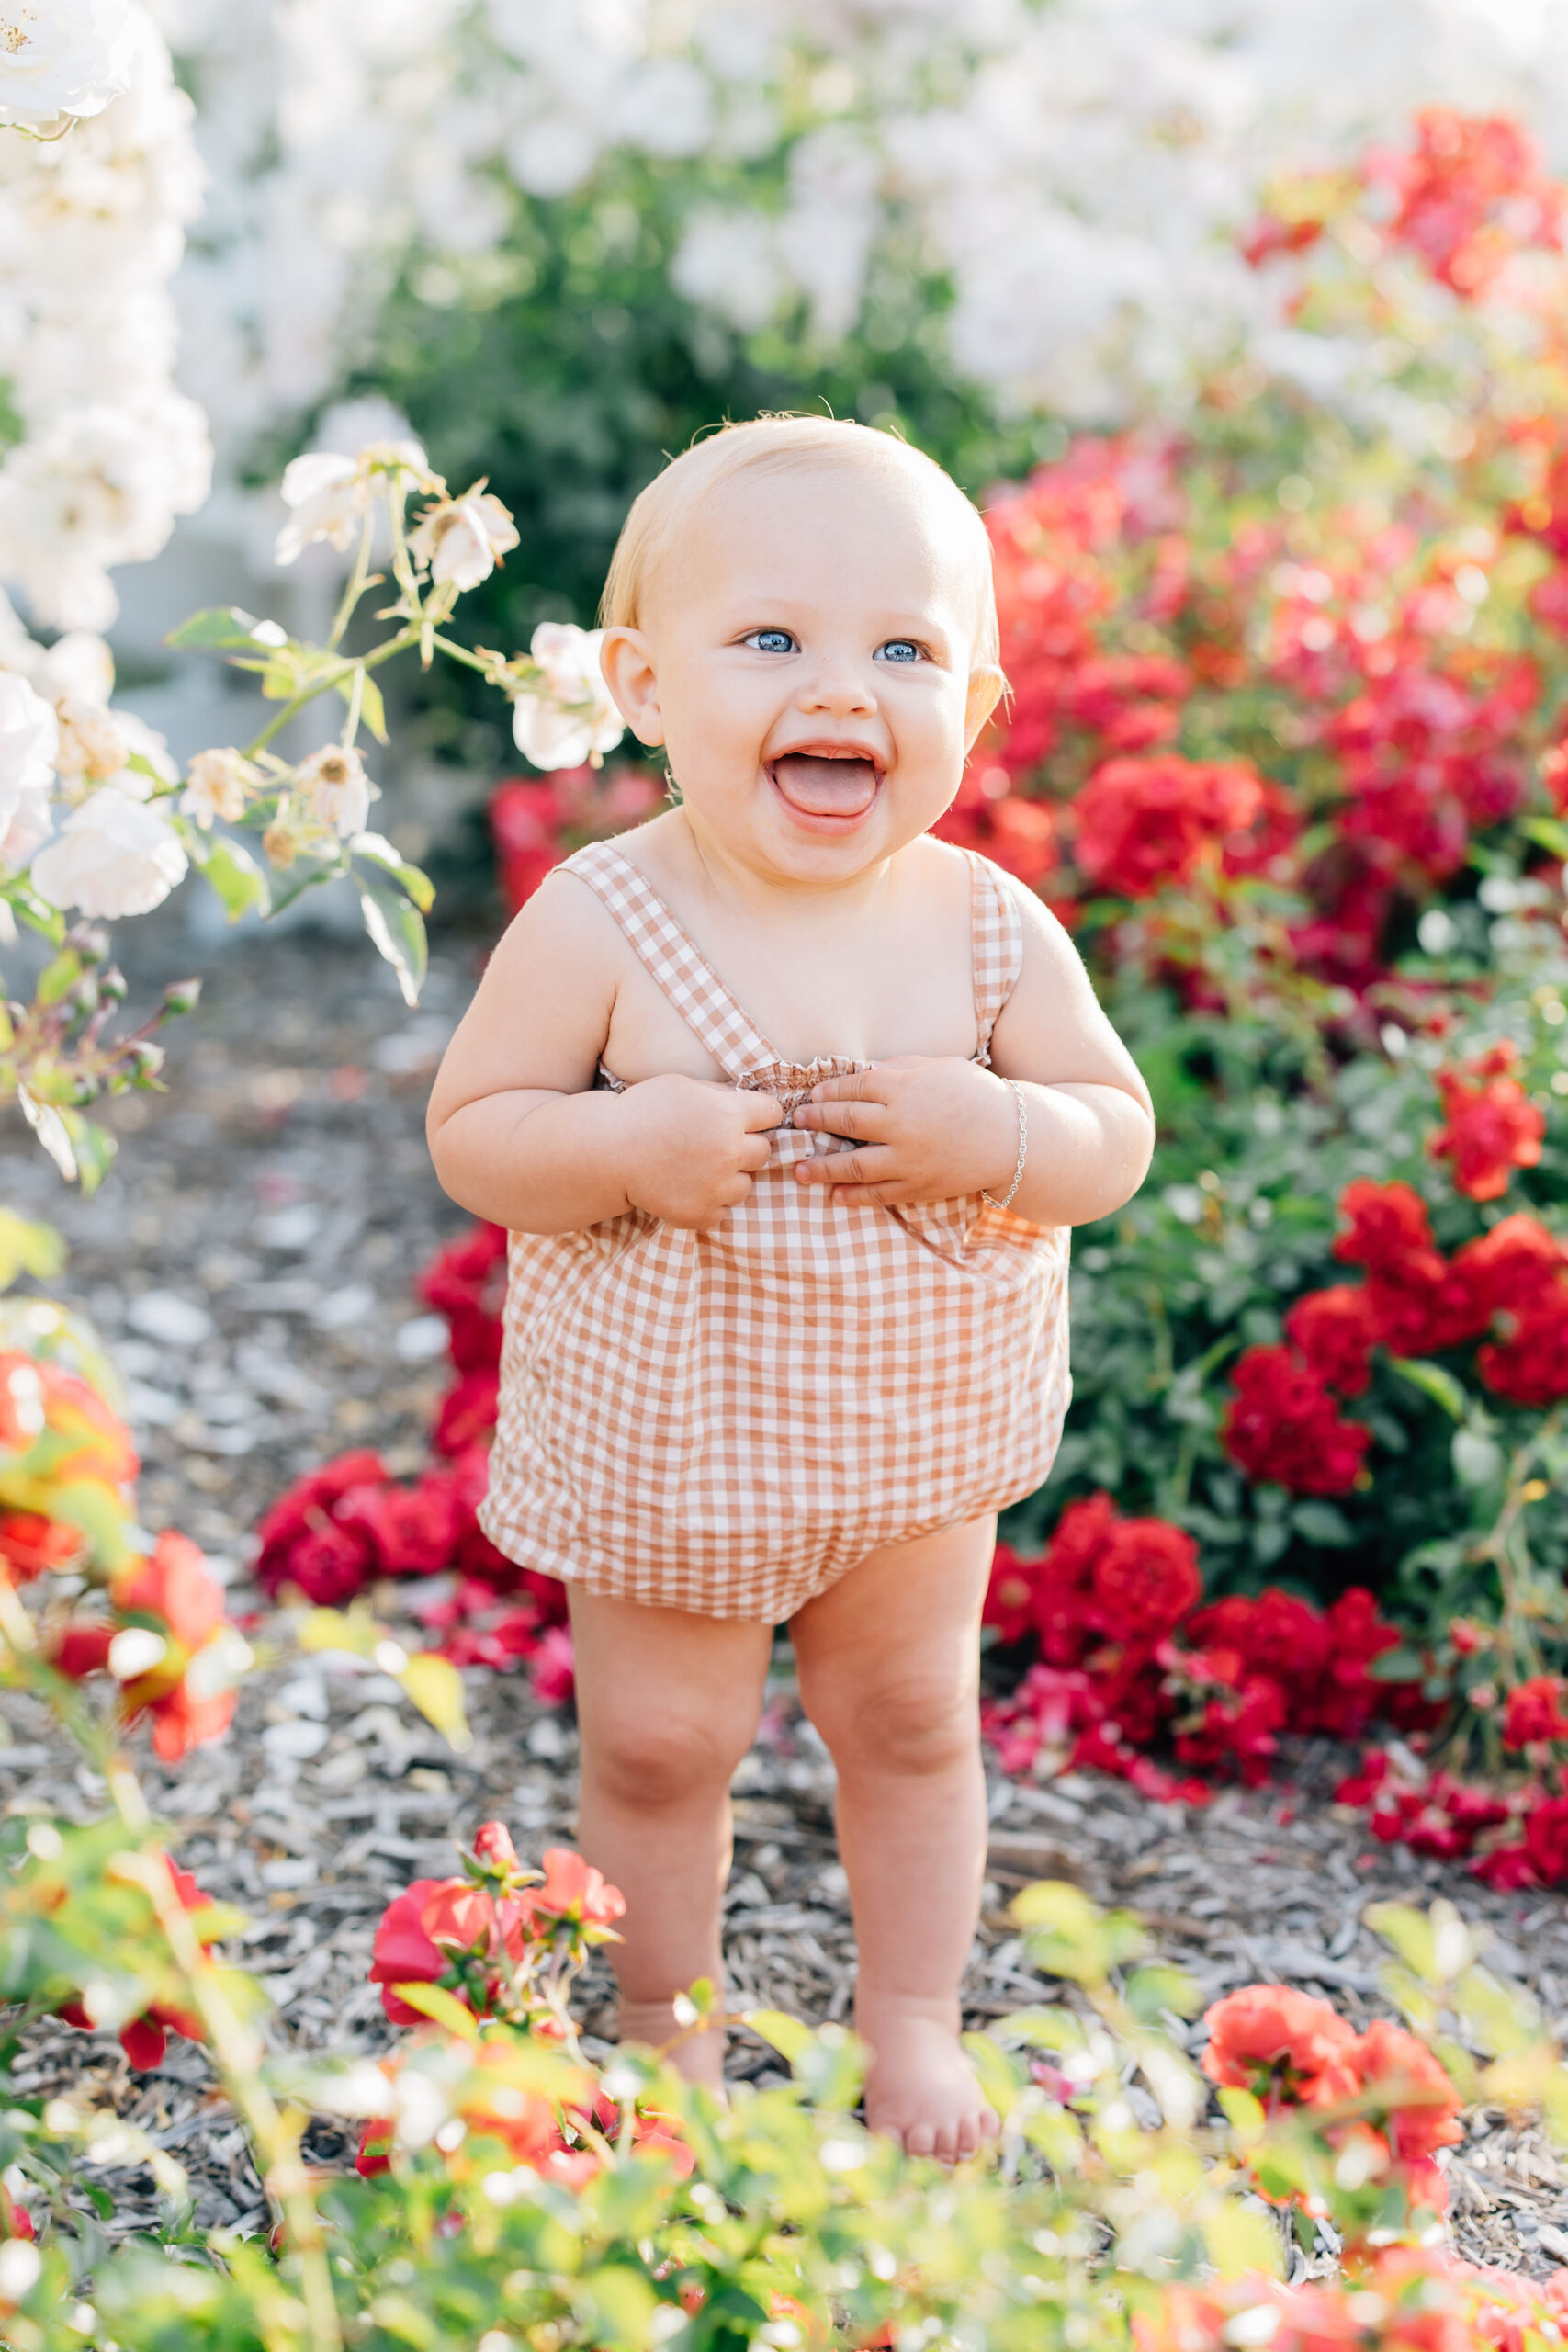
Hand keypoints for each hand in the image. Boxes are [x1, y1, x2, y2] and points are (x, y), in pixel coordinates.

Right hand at [617, 1074, 782, 1229]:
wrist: (606, 1152)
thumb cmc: (642, 1111)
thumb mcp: (683, 1086)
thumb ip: (720, 1095)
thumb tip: (745, 1101)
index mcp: (727, 1115)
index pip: (772, 1113)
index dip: (760, 1114)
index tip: (746, 1118)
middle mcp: (729, 1152)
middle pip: (764, 1152)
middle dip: (745, 1147)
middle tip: (716, 1145)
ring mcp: (716, 1187)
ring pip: (746, 1185)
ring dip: (728, 1178)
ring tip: (698, 1169)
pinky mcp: (701, 1213)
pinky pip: (722, 1211)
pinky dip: (709, 1203)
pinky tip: (686, 1188)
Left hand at [791, 1057, 1017, 1207]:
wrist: (1013, 1139)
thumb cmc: (977, 1096)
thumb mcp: (940, 1068)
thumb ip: (900, 1068)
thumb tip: (863, 1071)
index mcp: (906, 1089)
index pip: (855, 1088)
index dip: (829, 1091)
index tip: (813, 1096)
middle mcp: (902, 1125)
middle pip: (846, 1122)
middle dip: (817, 1121)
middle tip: (798, 1122)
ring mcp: (908, 1160)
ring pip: (854, 1164)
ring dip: (822, 1167)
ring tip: (800, 1170)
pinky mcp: (918, 1187)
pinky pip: (878, 1194)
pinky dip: (853, 1195)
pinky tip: (835, 1194)